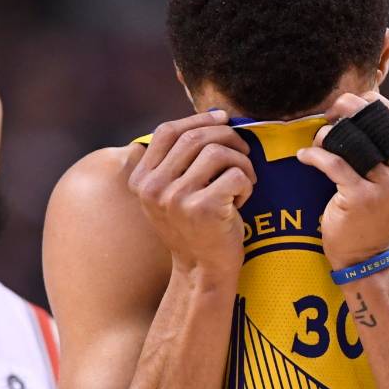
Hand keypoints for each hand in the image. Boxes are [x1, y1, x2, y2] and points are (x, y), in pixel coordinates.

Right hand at [128, 109, 255, 279]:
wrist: (203, 270)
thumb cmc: (195, 227)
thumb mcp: (170, 194)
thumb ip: (176, 161)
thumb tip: (214, 118)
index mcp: (141, 181)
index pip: (167, 132)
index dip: (198, 119)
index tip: (223, 119)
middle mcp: (153, 189)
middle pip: (195, 138)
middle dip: (228, 137)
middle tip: (243, 151)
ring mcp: (176, 199)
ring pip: (218, 153)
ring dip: (241, 163)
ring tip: (242, 182)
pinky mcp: (203, 209)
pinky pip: (235, 174)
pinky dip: (247, 183)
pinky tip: (241, 201)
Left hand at [297, 92, 388, 268]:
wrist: (368, 257)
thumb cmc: (375, 214)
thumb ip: (387, 148)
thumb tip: (361, 106)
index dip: (369, 103)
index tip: (348, 107)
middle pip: (376, 122)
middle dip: (347, 110)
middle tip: (328, 114)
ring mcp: (388, 186)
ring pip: (353, 140)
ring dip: (328, 134)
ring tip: (318, 140)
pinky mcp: (361, 198)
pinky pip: (334, 163)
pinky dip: (314, 155)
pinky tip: (305, 156)